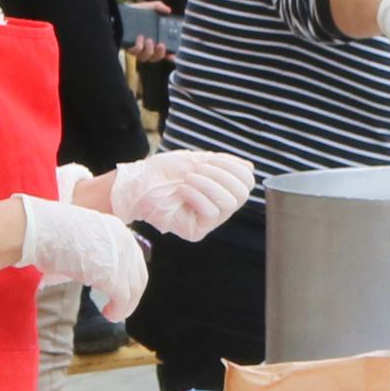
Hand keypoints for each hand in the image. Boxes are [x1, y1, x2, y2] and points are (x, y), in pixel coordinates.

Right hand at [16, 196, 149, 319]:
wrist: (42, 232)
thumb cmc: (49, 233)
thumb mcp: (79, 236)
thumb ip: (92, 250)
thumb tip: (91, 269)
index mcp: (116, 229)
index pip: (133, 257)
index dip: (128, 276)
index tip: (119, 288)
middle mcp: (125, 242)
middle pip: (139, 275)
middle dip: (132, 294)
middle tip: (119, 306)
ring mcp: (121, 259)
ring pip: (134, 290)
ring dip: (125, 306)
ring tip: (112, 314)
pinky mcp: (113, 277)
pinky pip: (123, 300)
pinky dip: (118, 311)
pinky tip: (108, 315)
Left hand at [107, 149, 254, 239]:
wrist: (140, 182)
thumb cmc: (165, 171)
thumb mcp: (198, 160)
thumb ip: (224, 163)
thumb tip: (249, 167)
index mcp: (223, 189)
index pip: (247, 181)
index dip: (234, 167)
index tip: (210, 159)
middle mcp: (220, 207)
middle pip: (242, 193)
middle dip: (221, 176)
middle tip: (198, 170)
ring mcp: (209, 221)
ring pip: (229, 204)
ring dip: (208, 185)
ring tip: (188, 179)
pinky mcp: (196, 231)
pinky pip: (211, 214)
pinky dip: (198, 196)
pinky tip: (182, 189)